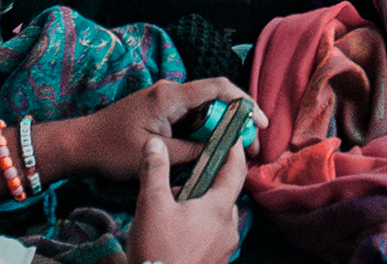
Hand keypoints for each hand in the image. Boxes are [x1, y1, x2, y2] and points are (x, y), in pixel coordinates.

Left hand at [37, 78, 246, 189]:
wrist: (80, 144)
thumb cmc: (111, 149)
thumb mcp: (155, 154)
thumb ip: (190, 151)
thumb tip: (219, 150)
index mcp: (170, 96)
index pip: (218, 89)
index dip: (244, 103)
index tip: (260, 123)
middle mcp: (170, 91)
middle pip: (215, 97)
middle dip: (238, 118)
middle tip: (253, 144)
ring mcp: (165, 100)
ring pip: (204, 108)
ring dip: (221, 126)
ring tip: (237, 148)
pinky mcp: (160, 110)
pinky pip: (190, 116)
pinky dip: (204, 129)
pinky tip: (212, 146)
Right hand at [129, 115, 248, 263]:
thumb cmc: (158, 252)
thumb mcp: (151, 206)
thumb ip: (154, 171)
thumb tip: (155, 143)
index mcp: (220, 208)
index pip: (235, 170)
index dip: (233, 150)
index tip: (231, 135)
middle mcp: (229, 228)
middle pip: (225, 194)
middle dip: (208, 183)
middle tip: (185, 177)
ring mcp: (224, 249)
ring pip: (217, 217)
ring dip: (201, 207)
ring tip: (173, 207)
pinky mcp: (216, 263)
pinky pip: (212, 237)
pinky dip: (199, 227)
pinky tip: (176, 232)